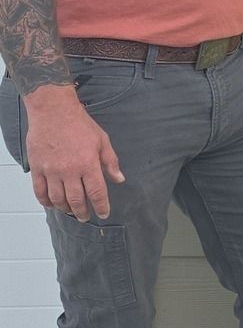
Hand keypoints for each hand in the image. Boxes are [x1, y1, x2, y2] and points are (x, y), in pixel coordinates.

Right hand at [23, 86, 124, 221]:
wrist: (53, 110)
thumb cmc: (78, 123)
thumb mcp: (101, 140)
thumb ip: (110, 161)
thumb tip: (119, 179)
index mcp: (88, 164)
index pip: (97, 193)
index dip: (101, 206)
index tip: (104, 214)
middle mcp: (70, 170)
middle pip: (76, 200)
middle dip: (83, 212)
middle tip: (85, 216)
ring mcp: (52, 171)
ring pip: (58, 199)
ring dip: (66, 209)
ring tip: (71, 211)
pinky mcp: (37, 168)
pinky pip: (40, 192)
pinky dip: (46, 202)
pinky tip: (53, 204)